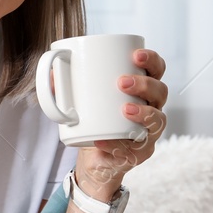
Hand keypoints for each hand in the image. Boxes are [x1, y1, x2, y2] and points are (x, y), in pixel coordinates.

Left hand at [76, 48, 168, 197]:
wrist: (93, 158)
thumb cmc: (92, 122)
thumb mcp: (78, 102)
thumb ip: (64, 88)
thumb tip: (51, 74)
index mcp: (142, 90)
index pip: (156, 70)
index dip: (151, 60)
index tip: (135, 55)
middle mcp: (152, 109)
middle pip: (161, 92)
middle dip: (145, 84)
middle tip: (122, 82)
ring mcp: (149, 132)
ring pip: (158, 120)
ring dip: (144, 112)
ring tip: (124, 109)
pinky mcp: (140, 153)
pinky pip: (136, 149)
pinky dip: (117, 145)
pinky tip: (103, 141)